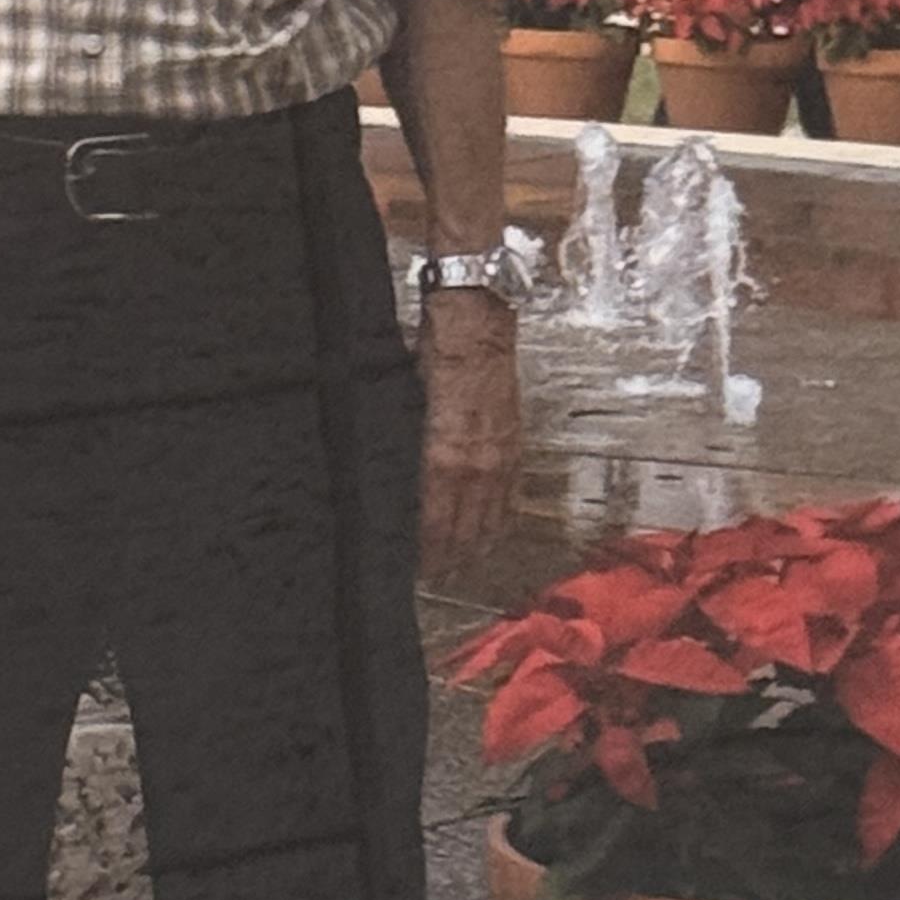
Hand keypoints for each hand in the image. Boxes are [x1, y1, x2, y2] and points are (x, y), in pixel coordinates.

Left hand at [416, 290, 522, 573]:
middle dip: (448, 557)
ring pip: (489, 519)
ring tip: (460, 564)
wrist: (476, 324)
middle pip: (464, 530)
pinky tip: (491, 531)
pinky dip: (498, 519)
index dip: (425, 553)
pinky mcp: (514, 446)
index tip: (413, 569)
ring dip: (475, 545)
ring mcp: (499, 458)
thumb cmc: (435, 356)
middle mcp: (476, 466)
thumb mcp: (401, 406)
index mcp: (444, 459)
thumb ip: (400, 451)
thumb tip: (385, 484)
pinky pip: (509, 496)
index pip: (434, 526)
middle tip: (433, 575)